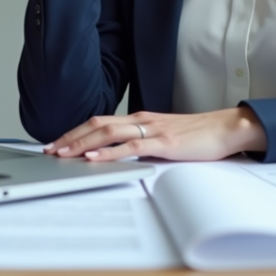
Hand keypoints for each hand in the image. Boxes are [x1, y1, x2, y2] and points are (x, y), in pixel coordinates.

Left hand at [43, 108, 267, 162]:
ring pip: (108, 132)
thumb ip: (143, 143)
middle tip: (49, 149)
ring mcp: (152, 129)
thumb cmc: (198, 135)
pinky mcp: (163, 142)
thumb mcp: (163, 137)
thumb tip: (122, 155)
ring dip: (82, 143)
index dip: (76, 131)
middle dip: (70, 137)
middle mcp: (141, 119)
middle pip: (97, 124)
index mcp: (140, 118)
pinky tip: (95, 157)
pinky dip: (110, 151)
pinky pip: (132, 146)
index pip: (100, 121)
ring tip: (63, 153)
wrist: (226, 128)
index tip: (57, 142)